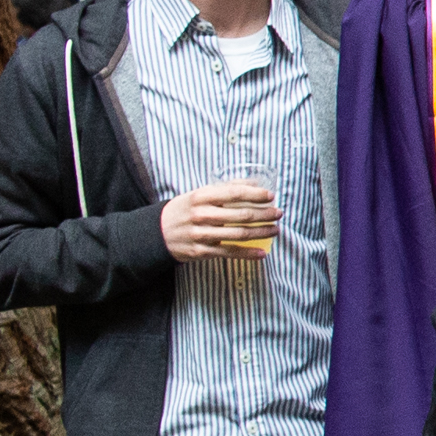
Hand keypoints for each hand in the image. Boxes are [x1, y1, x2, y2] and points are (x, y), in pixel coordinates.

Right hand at [160, 182, 279, 260]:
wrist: (156, 233)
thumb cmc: (184, 210)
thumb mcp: (199, 194)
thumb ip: (226, 188)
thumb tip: (256, 182)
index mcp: (201, 196)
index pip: (234, 193)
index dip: (256, 194)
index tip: (271, 196)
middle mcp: (201, 214)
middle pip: (241, 215)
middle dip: (265, 214)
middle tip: (278, 214)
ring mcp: (201, 234)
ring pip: (239, 234)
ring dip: (261, 232)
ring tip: (275, 229)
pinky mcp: (201, 251)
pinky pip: (229, 252)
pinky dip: (248, 253)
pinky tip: (262, 252)